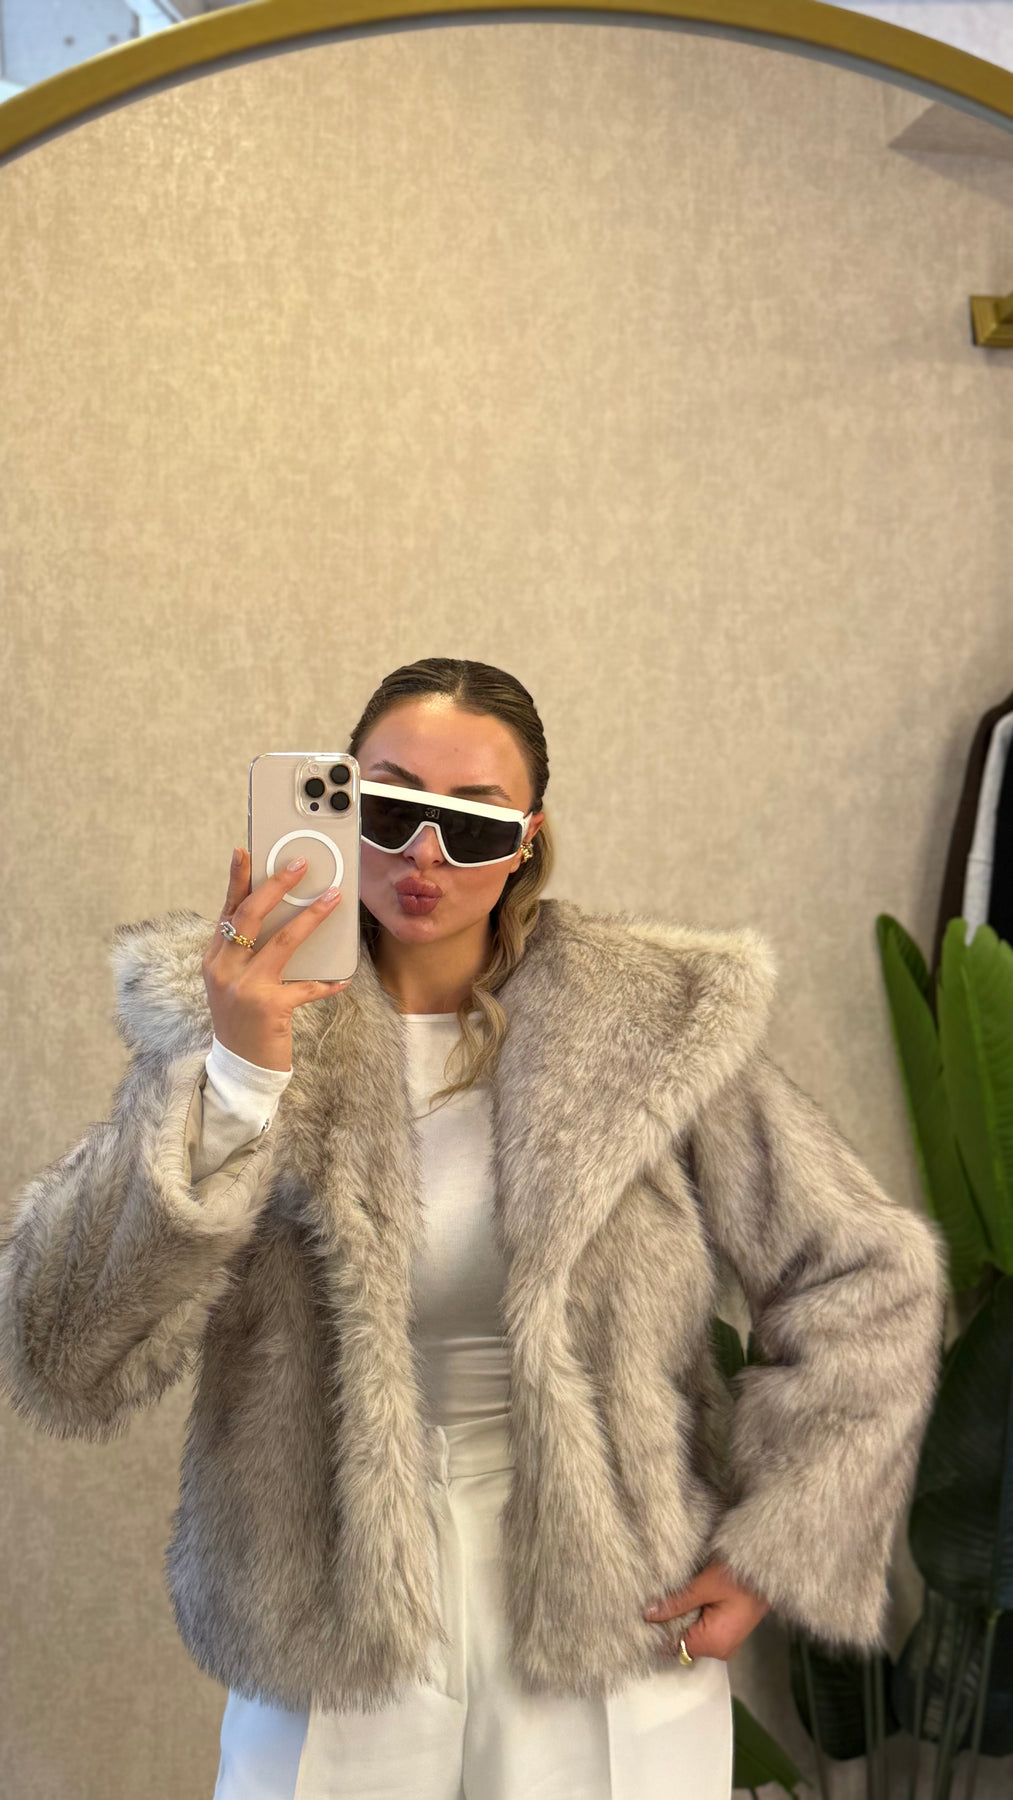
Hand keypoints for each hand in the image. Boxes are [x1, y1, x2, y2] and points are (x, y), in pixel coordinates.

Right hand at [202, 847, 351, 1071]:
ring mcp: (245, 987)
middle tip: (299, 864)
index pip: (227, 910)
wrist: (239, 1068)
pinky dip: (327, 983)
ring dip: (312, 916)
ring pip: (282, 941)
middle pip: (251, 915)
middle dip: (276, 885)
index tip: (244, 850)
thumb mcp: (234, 983)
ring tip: (333, 897)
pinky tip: (343, 979)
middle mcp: (224, 969)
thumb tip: (284, 918)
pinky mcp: (269, 1007)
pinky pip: (306, 986)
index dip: (237, 879)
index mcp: (215, 958)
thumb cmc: (243, 1020)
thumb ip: (249, 953)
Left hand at [643, 1558, 770, 1661]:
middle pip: (681, 1641)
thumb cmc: (741, 1575)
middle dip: (669, 1621)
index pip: (672, 1646)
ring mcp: (724, 1642)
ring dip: (681, 1616)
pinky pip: (701, 1629)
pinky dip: (692, 1615)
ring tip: (674, 1595)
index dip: (657, 1629)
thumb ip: (676, 1602)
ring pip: (690, 1634)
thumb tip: (648, 1614)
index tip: (644, 1611)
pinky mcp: (727, 1632)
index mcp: (714, 1644)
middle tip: (657, 1598)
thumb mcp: (706, 1585)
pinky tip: (689, 1598)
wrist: (769, 1569)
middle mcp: (720, 1650)